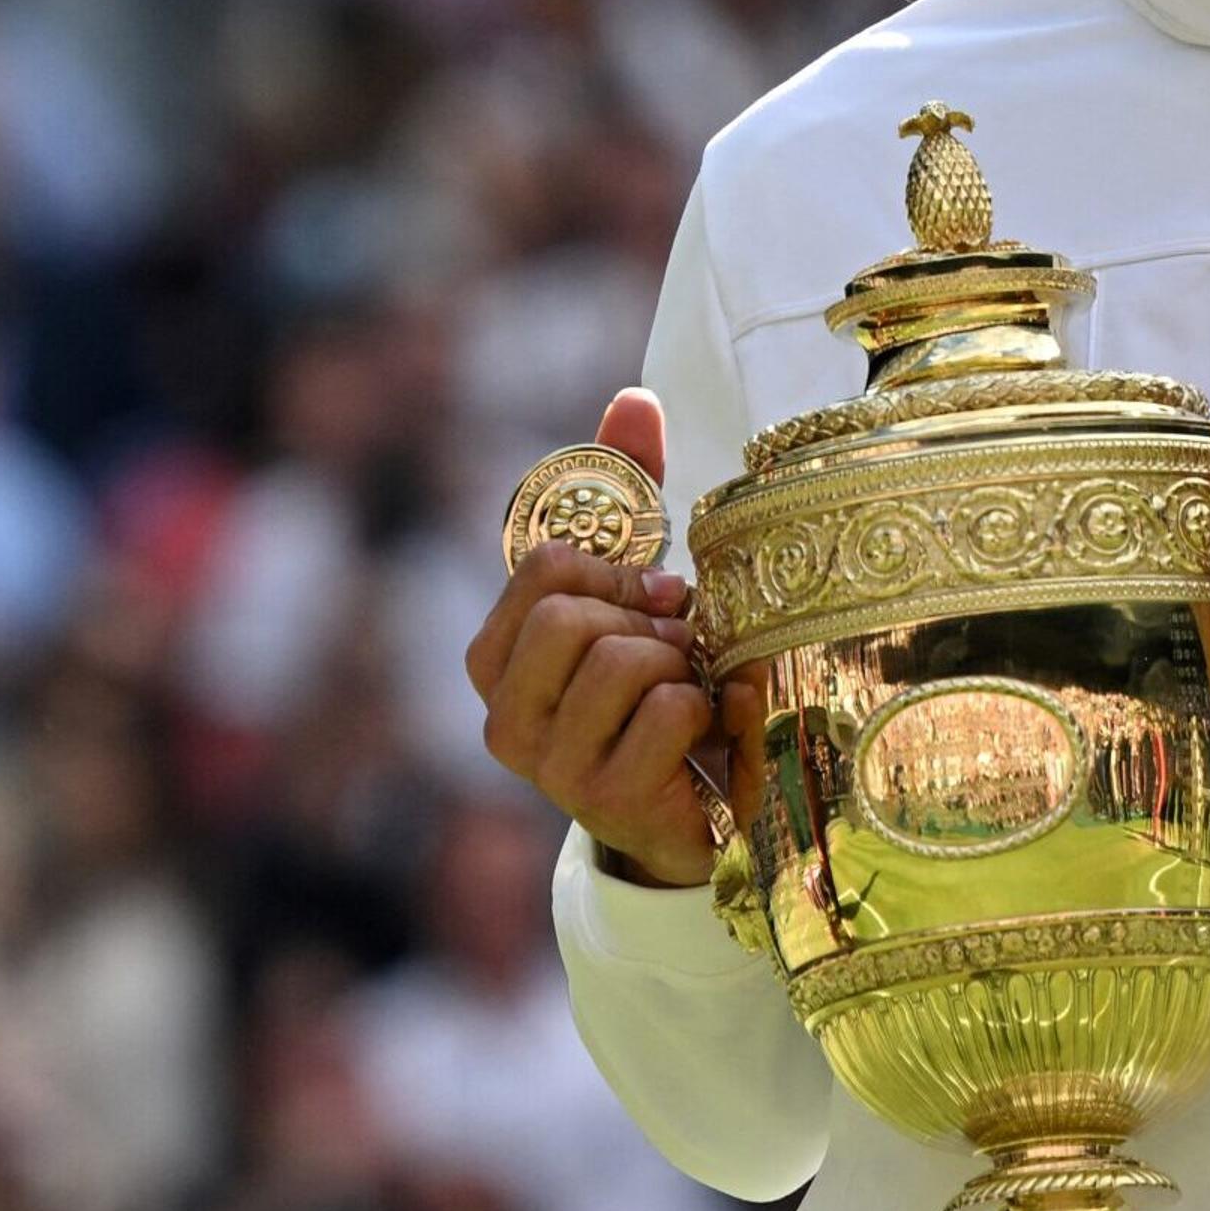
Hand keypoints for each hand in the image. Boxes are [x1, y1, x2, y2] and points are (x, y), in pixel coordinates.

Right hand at [466, 387, 762, 886]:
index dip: (617, 568)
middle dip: (649, 620)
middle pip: (573, 614)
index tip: (656, 591)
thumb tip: (635, 399)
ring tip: (692, 691)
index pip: (544, 567)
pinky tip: (714, 733)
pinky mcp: (605, 799)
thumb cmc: (660, 688)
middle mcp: (503, 715)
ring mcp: (549, 767)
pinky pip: (671, 711)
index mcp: (495, 657)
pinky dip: (713, 708)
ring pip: (624, 660)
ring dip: (683, 666)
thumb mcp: (638, 589)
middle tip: (679, 649)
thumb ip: (625, 493)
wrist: (698, 812)